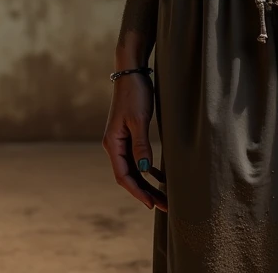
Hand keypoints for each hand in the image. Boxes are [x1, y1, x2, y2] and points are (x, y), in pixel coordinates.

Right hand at [102, 73, 167, 211]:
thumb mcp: (139, 119)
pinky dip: (148, 168)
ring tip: (163, 196)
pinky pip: (137, 158)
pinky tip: (158, 175)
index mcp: (113, 144)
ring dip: (147, 182)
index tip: (151, 204)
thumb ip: (140, 144)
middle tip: (164, 205)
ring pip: (134, 168)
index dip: (137, 191)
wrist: (131, 71)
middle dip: (145, 192)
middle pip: (129, 175)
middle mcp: (114, 145)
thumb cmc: (135, 93)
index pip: (123, 176)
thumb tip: (145, 169)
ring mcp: (121, 140)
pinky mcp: (130, 134)